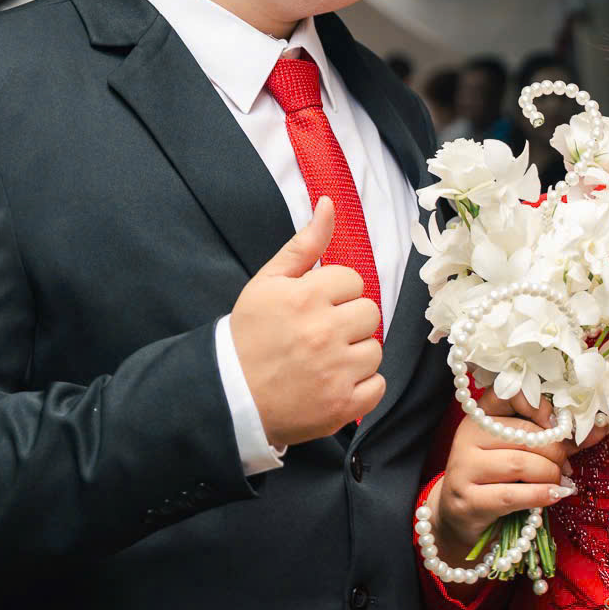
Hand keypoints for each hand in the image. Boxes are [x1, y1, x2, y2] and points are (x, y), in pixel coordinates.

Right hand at [229, 198, 384, 444]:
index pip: (353, 281)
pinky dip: (361, 387)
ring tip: (324, 361)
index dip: (335, 294)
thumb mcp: (268, 282)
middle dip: (349, 322)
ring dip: (355, 355)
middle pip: (370, 313)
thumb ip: (304, 244)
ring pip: (375, 350)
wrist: (229, 397)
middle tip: (320, 335)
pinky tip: (334, 383)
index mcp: (306, 297)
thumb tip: (330, 203)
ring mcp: (335, 372)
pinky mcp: (342, 406)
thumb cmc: (249, 336)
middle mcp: (324, 332)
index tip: (313, 308)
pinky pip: (378, 386)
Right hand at [430, 393, 574, 567]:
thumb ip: (558, 438)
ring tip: (558, 482)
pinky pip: (513, 495)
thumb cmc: (498, 478)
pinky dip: (541, 495)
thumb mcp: (523, 451)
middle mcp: (468, 435)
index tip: (557, 424)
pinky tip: (554, 495)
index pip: (509, 393)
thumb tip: (603, 426)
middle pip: (525, 435)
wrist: (462, 517)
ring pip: (520, 464)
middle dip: (556, 452)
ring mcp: (464, 468)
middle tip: (565, 466)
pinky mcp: (468, 500)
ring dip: (550, 475)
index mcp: (481, 415)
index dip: (539, 405)